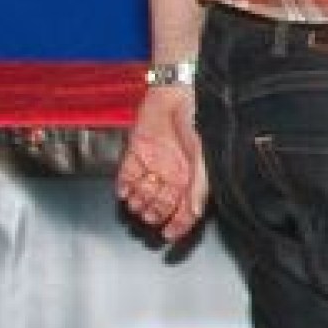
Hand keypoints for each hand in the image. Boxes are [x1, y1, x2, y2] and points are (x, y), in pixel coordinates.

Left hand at [115, 87, 208, 243]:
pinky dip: (124, 187)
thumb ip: (199, 185)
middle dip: (155, 213)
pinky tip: (125, 191)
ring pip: (143, 194)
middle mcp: (173, 175)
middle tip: (150, 215)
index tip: (169, 235)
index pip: (186, 210)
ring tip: (138, 202)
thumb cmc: (198, 119)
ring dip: (139, 202)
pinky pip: (127, 176)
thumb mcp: (204, 155)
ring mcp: (154, 165)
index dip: (178, 225)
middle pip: (162, 205)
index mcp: (192, 177)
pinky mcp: (136, 154)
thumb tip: (195, 212)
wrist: (176, 92)